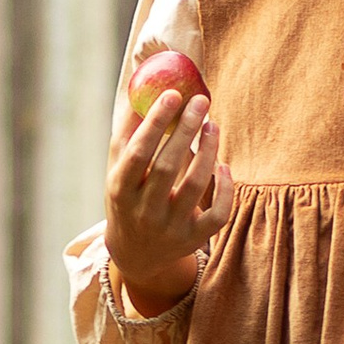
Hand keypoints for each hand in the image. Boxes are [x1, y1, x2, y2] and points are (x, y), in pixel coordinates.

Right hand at [105, 80, 222, 308]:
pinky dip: (225, 188)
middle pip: (168, 167)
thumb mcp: (118, 170)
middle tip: (201, 100)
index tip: (173, 94)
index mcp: (120, 191)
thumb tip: (141, 88)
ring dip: (208, 151)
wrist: (135, 255)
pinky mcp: (193, 240)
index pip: (138, 153)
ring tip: (213, 125)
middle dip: (186, 130)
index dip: (155, 123)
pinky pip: (217, 213)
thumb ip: (128, 134)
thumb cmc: (128, 199)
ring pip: (195, 186)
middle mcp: (144, 212)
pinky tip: (223, 166)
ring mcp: (170, 228)